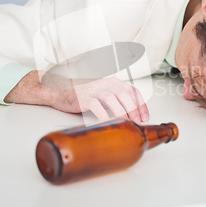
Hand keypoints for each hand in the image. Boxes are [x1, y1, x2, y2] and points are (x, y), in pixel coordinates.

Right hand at [5, 71, 148, 122]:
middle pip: (125, 95)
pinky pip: (96, 107)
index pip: (132, 91)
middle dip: (134, 110)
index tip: (145, 117)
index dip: (141, 104)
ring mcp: (93, 90)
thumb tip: (132, 115)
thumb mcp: (103, 93)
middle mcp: (105, 83)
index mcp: (112, 82)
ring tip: (126, 123)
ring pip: (113, 99)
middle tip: (137, 123)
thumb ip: (116, 100)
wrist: (59, 91)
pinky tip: (108, 122)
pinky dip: (104, 115)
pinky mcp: (83, 98)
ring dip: (122, 112)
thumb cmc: (83, 95)